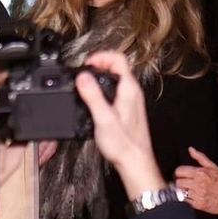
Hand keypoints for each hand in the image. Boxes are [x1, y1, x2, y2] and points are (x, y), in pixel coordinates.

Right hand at [75, 53, 163, 197]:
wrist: (135, 162)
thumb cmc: (123, 144)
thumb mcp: (102, 118)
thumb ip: (92, 95)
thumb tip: (82, 76)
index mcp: (129, 89)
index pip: (118, 59)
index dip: (100, 56)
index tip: (86, 63)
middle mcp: (133, 92)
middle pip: (117, 66)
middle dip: (98, 64)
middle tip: (83, 70)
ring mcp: (132, 100)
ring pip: (116, 78)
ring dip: (101, 76)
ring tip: (86, 82)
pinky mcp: (129, 109)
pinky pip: (116, 89)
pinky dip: (104, 87)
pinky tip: (94, 98)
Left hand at [174, 147, 217, 215]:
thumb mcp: (212, 166)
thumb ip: (200, 157)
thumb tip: (191, 149)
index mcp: (200, 173)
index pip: (179, 171)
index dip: (178, 172)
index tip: (179, 174)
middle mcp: (198, 184)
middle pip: (178, 182)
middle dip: (179, 181)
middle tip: (182, 182)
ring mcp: (198, 195)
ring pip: (180, 192)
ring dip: (182, 190)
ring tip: (187, 189)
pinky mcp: (198, 204)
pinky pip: (185, 200)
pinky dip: (186, 198)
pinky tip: (191, 196)